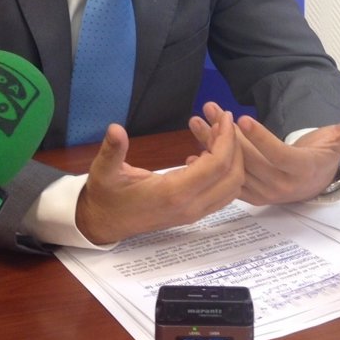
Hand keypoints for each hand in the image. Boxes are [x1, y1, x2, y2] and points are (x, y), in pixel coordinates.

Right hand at [75, 113, 243, 244]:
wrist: (104, 224)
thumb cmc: (106, 195)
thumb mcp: (104, 171)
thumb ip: (112, 150)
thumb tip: (115, 128)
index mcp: (173, 193)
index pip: (216, 165)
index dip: (226, 138)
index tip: (223, 116)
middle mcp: (190, 206)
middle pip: (233, 177)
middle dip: (236, 147)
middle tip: (225, 122)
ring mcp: (194, 213)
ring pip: (231, 187)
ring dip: (233, 160)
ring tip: (219, 134)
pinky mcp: (193, 213)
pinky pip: (222, 193)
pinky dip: (224, 172)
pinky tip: (205, 152)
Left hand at [188, 101, 339, 205]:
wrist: (314, 181)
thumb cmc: (325, 154)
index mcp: (301, 171)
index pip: (278, 156)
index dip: (261, 139)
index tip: (242, 118)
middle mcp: (281, 186)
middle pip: (250, 160)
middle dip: (227, 135)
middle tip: (211, 110)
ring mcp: (263, 192)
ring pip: (234, 168)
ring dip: (212, 145)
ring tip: (196, 120)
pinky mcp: (250, 194)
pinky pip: (227, 179)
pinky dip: (211, 163)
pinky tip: (193, 147)